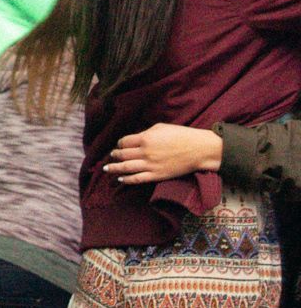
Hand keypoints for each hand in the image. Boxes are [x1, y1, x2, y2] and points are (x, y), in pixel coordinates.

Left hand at [107, 124, 221, 184]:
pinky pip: (138, 179)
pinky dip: (127, 179)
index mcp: (145, 138)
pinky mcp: (158, 175)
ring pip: (126, 168)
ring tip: (107, 169)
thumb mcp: (160, 128)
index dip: (120, 144)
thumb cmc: (181, 135)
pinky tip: (120, 179)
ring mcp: (151, 165)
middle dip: (115, 155)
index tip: (120, 145)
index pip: (124, 142)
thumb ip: (145, 133)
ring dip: (114, 168)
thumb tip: (135, 139)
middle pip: (123, 155)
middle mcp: (145, 152)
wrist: (199, 149)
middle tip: (111, 156)